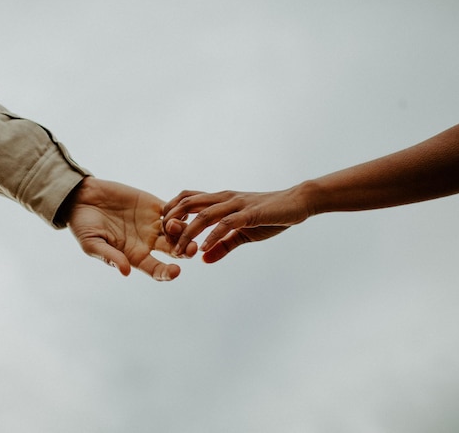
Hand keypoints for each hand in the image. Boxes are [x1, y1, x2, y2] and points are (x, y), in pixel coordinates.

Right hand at [65, 177, 196, 280]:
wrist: (82, 198)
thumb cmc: (83, 226)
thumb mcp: (92, 244)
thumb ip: (109, 256)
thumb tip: (125, 272)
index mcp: (134, 256)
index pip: (156, 269)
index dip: (167, 273)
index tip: (176, 272)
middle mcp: (148, 242)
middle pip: (174, 251)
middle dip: (185, 251)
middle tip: (192, 249)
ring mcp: (153, 224)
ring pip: (177, 230)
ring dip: (182, 229)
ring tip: (173, 225)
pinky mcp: (154, 206)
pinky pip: (174, 209)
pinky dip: (180, 211)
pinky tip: (179, 210)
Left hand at [163, 187, 311, 262]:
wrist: (296, 203)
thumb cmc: (269, 216)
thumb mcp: (242, 233)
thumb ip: (223, 245)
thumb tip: (204, 259)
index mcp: (220, 200)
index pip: (188, 198)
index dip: (172, 211)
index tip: (162, 230)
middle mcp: (224, 198)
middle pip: (189, 203)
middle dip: (173, 221)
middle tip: (163, 241)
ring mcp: (236, 204)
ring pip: (204, 214)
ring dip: (189, 233)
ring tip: (180, 251)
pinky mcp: (250, 213)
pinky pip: (226, 223)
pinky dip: (213, 236)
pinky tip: (204, 248)